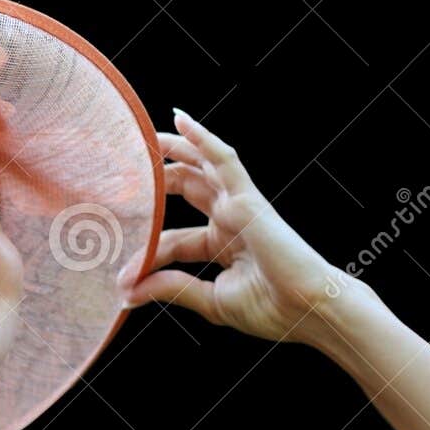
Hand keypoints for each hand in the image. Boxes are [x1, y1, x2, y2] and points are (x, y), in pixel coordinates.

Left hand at [119, 108, 374, 343]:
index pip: (172, 239)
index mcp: (223, 243)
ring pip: (201, 165)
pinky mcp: (247, 196)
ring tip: (147, 135)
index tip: (123, 282)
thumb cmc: (270, 309)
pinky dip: (202, 137)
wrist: (306, 309)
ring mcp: (238, 204)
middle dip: (158, 177)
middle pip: (186, 186)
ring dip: (174, 147)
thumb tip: (126, 293)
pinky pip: (223, 159)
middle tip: (125, 170)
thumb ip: (170, 289)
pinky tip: (181, 119)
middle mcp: (229, 218)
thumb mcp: (209, 300)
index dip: (146, 257)